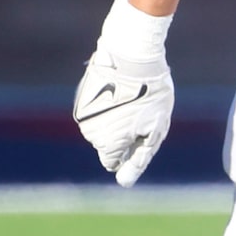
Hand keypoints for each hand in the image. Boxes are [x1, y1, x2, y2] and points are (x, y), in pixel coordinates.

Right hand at [74, 0, 173, 185]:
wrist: (131, 53)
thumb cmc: (149, 93)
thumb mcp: (154, 129)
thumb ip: (139, 158)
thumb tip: (124, 182)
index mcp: (107, 144)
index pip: (112, 162)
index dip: (129, 150)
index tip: (140, 133)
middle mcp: (89, 132)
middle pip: (106, 144)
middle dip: (121, 134)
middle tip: (140, 111)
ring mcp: (82, 112)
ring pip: (100, 126)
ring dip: (114, 118)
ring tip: (131, 97)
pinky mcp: (81, 94)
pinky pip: (95, 108)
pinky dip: (107, 103)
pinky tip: (120, 88)